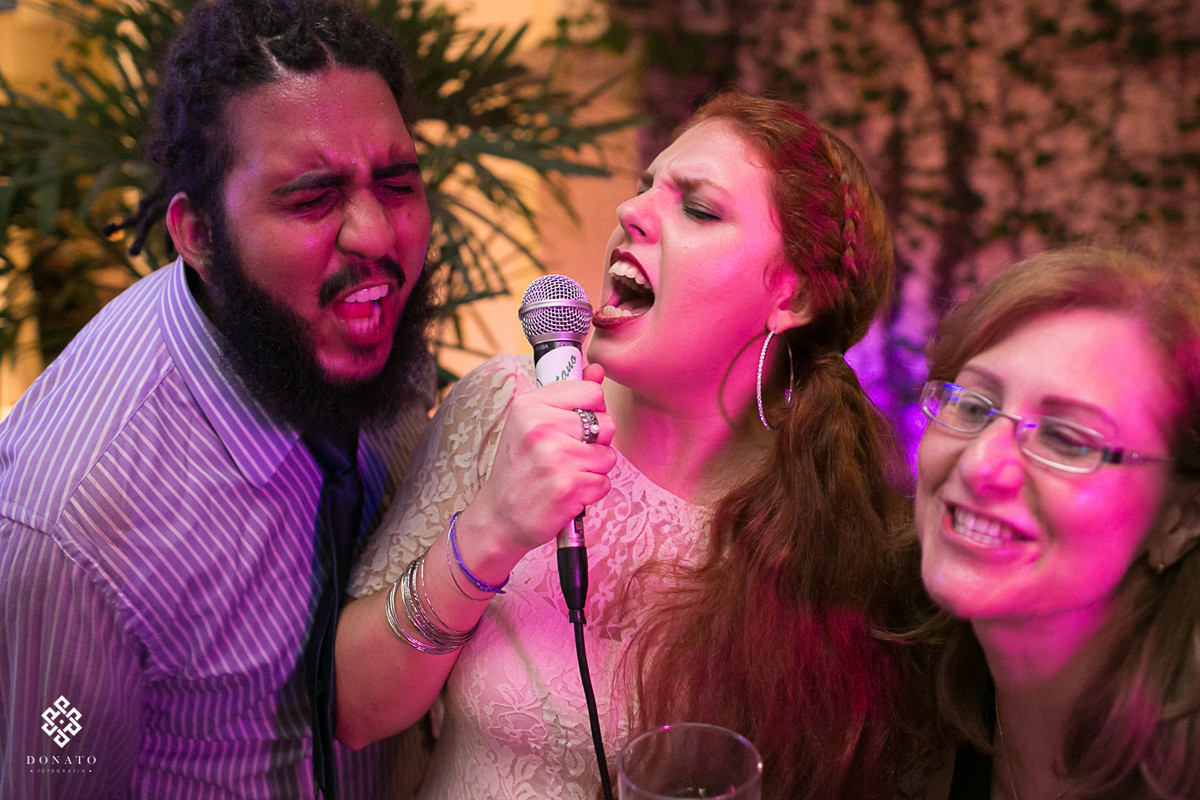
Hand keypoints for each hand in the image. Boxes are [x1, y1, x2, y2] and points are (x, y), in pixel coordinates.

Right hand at [457, 364, 615, 569]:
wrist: (499, 517)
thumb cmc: (519, 468)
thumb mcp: (531, 423)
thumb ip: (567, 395)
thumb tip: (598, 369)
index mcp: (530, 405)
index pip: (591, 391)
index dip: (591, 410)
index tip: (574, 425)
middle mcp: (541, 428)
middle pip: (606, 424)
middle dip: (595, 443)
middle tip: (567, 455)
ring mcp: (555, 458)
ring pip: (608, 455)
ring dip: (593, 469)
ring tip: (566, 474)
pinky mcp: (568, 487)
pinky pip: (604, 483)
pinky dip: (591, 492)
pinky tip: (567, 493)